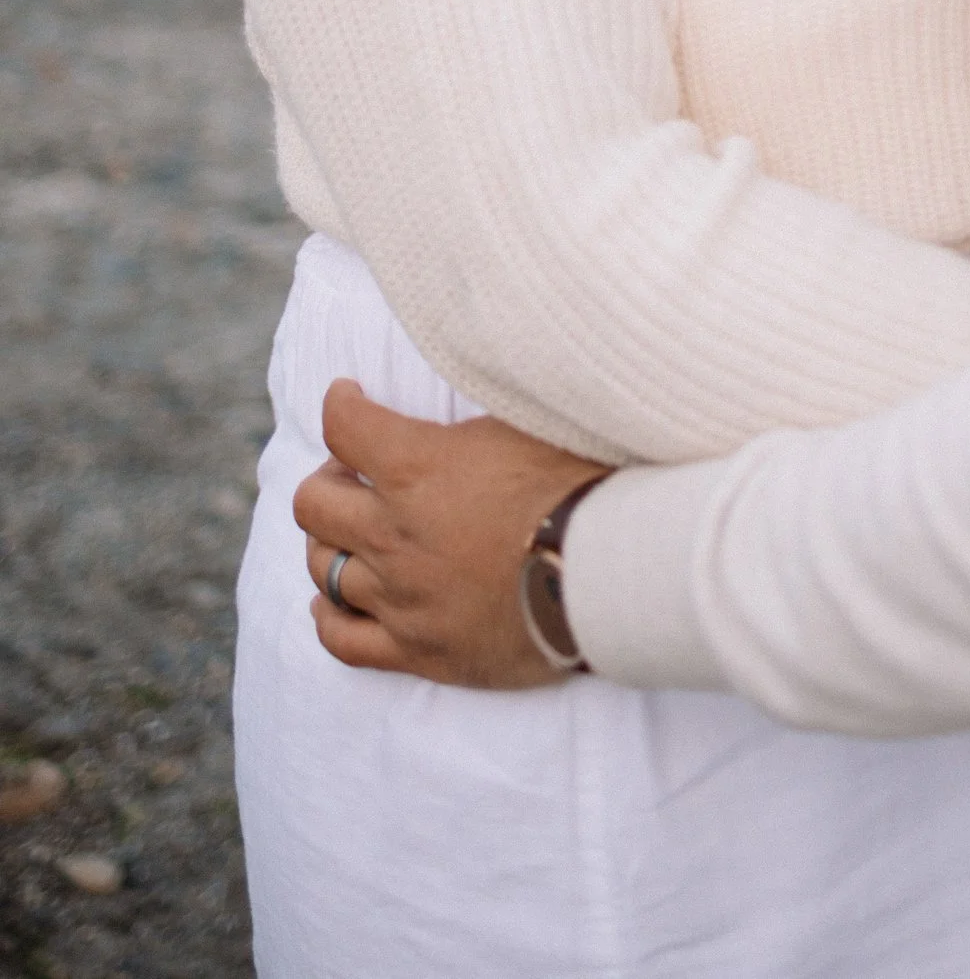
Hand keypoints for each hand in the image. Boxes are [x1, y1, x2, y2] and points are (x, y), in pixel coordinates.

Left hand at [294, 379, 607, 689]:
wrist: (611, 574)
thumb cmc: (580, 483)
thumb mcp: (528, 420)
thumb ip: (476, 409)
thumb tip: (476, 364)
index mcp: (417, 468)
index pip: (344, 424)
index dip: (341, 403)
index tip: (349, 396)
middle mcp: (395, 534)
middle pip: (313, 504)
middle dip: (328, 479)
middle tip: (354, 475)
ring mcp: (401, 597)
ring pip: (323, 569)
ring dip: (331, 543)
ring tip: (353, 534)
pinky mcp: (417, 649)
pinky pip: (341, 639)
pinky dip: (328, 616)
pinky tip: (332, 602)